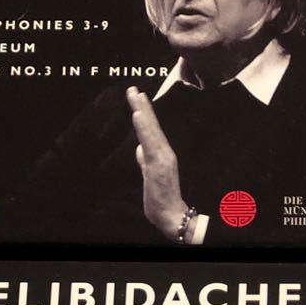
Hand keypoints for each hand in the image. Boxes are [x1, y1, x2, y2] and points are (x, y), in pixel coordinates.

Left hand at [126, 86, 188, 239]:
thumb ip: (145, 160)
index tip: (136, 95)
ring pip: (150, 131)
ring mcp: (162, 158)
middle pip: (151, 125)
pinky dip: (144, 129)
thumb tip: (140, 148)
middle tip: (133, 89)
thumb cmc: (162, 197)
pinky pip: (150, 144)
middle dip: (142, 106)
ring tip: (136, 98)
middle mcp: (164, 152)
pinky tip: (139, 117)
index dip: (143, 111)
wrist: (172, 215)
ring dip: (143, 113)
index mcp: (161, 153)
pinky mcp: (158, 165)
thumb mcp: (150, 175)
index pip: (150, 128)